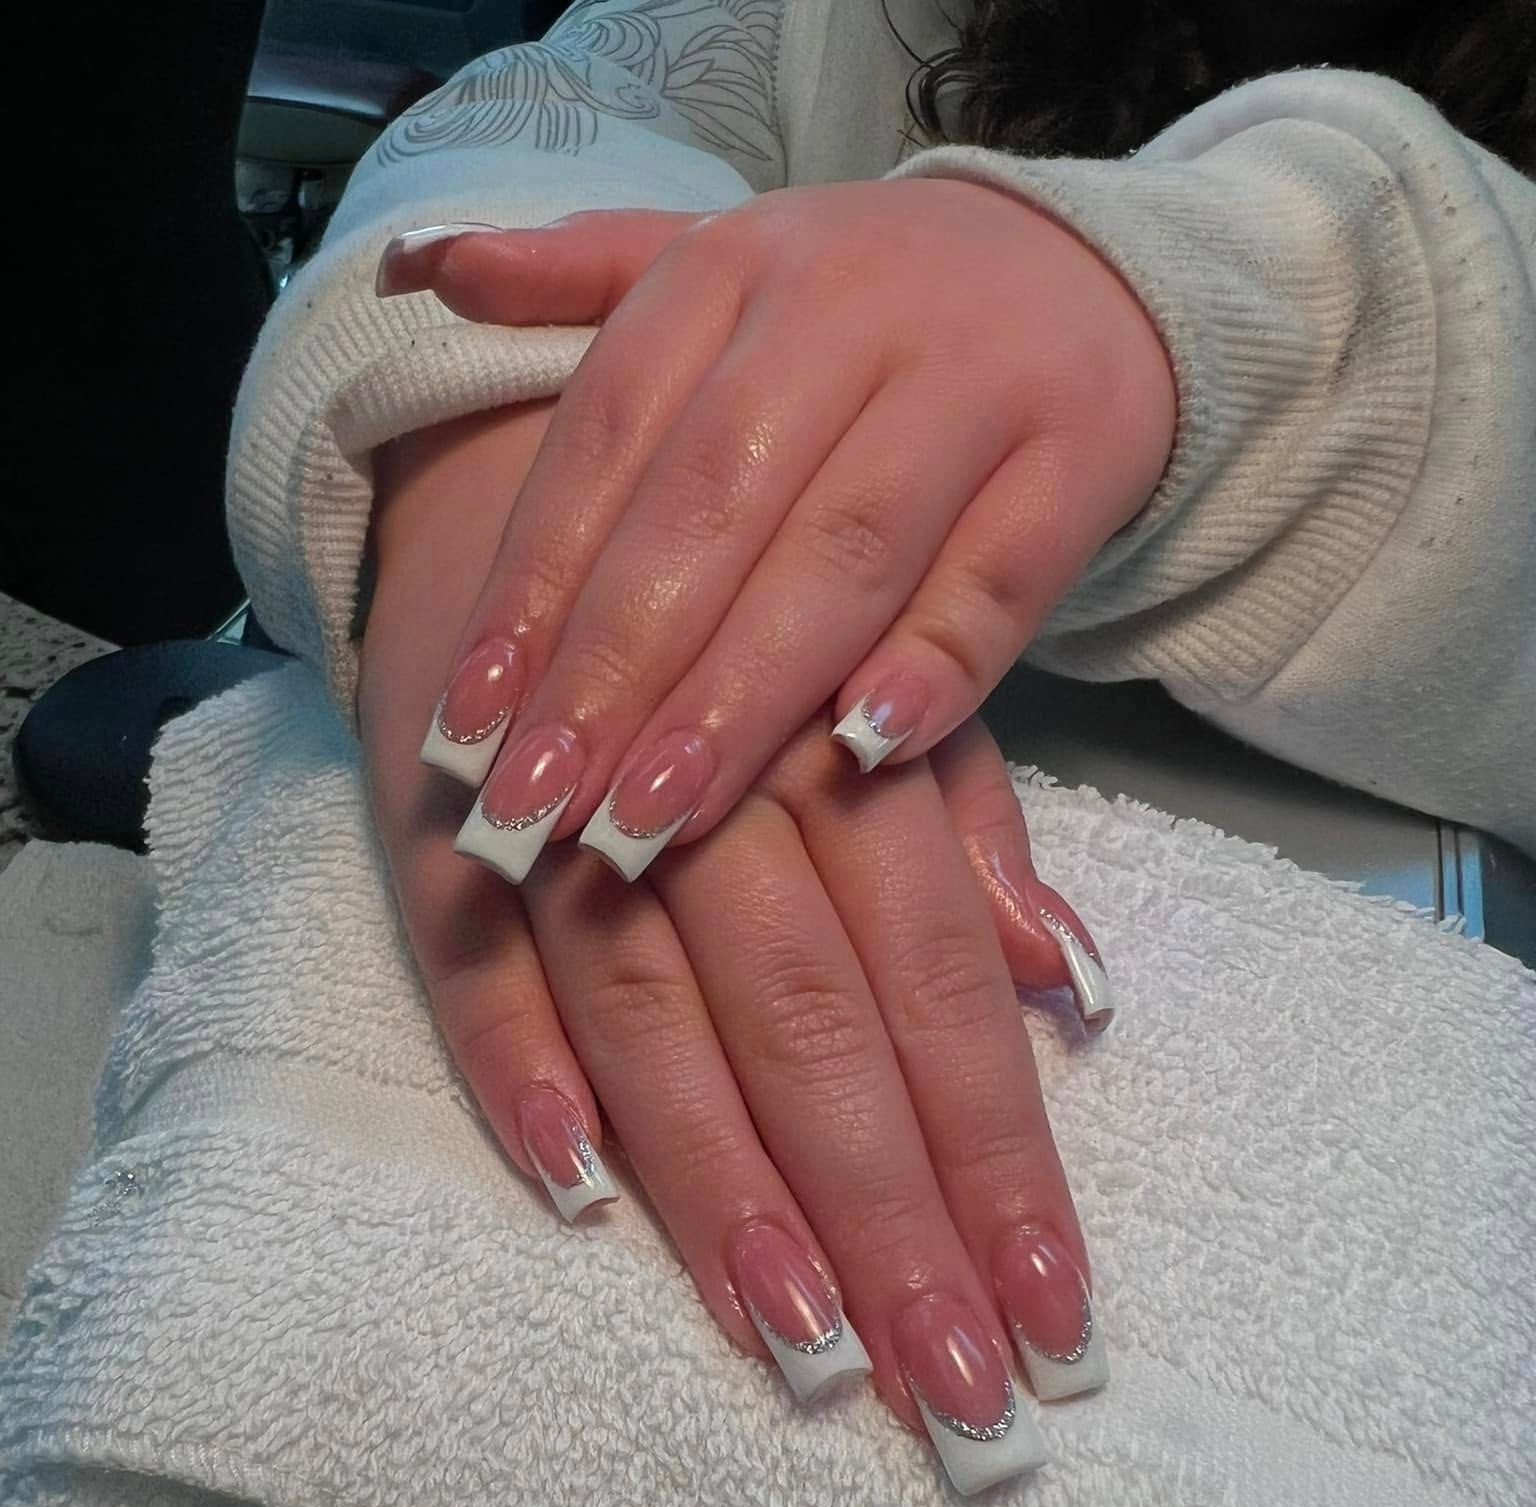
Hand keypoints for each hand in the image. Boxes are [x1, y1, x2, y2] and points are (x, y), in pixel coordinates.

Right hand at [363, 405, 1109, 1495]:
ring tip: (805, 1344)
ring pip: (659, 1017)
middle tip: (958, 1397)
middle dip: (894, 1223)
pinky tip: (578, 1191)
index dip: (1001, 1162)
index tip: (1059, 1318)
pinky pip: (473, 963)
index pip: (942, 994)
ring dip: (729, 1188)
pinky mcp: (435, 832)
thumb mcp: (878, 700)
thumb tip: (1068, 985)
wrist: (533, 479)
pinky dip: (520, 1066)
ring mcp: (563, 815)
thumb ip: (970, 837)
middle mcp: (717, 799)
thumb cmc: (743, 627)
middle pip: (818, 1031)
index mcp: (846, 765)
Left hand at [377, 181, 1173, 880]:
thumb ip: (575, 286)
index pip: (606, 440)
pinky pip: (999, 575)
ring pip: (845, 551)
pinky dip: (935, 665)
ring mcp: (972, 383)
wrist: (1081, 275)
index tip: (467, 728)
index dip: (532, 589)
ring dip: (745, 692)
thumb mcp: (718, 273)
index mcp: (729, 269)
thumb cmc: (856, 317)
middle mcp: (844, 314)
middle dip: (617, 668)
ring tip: (656, 816)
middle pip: (712, 504)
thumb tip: (422, 269)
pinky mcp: (1078, 458)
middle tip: (543, 808)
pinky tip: (859, 752)